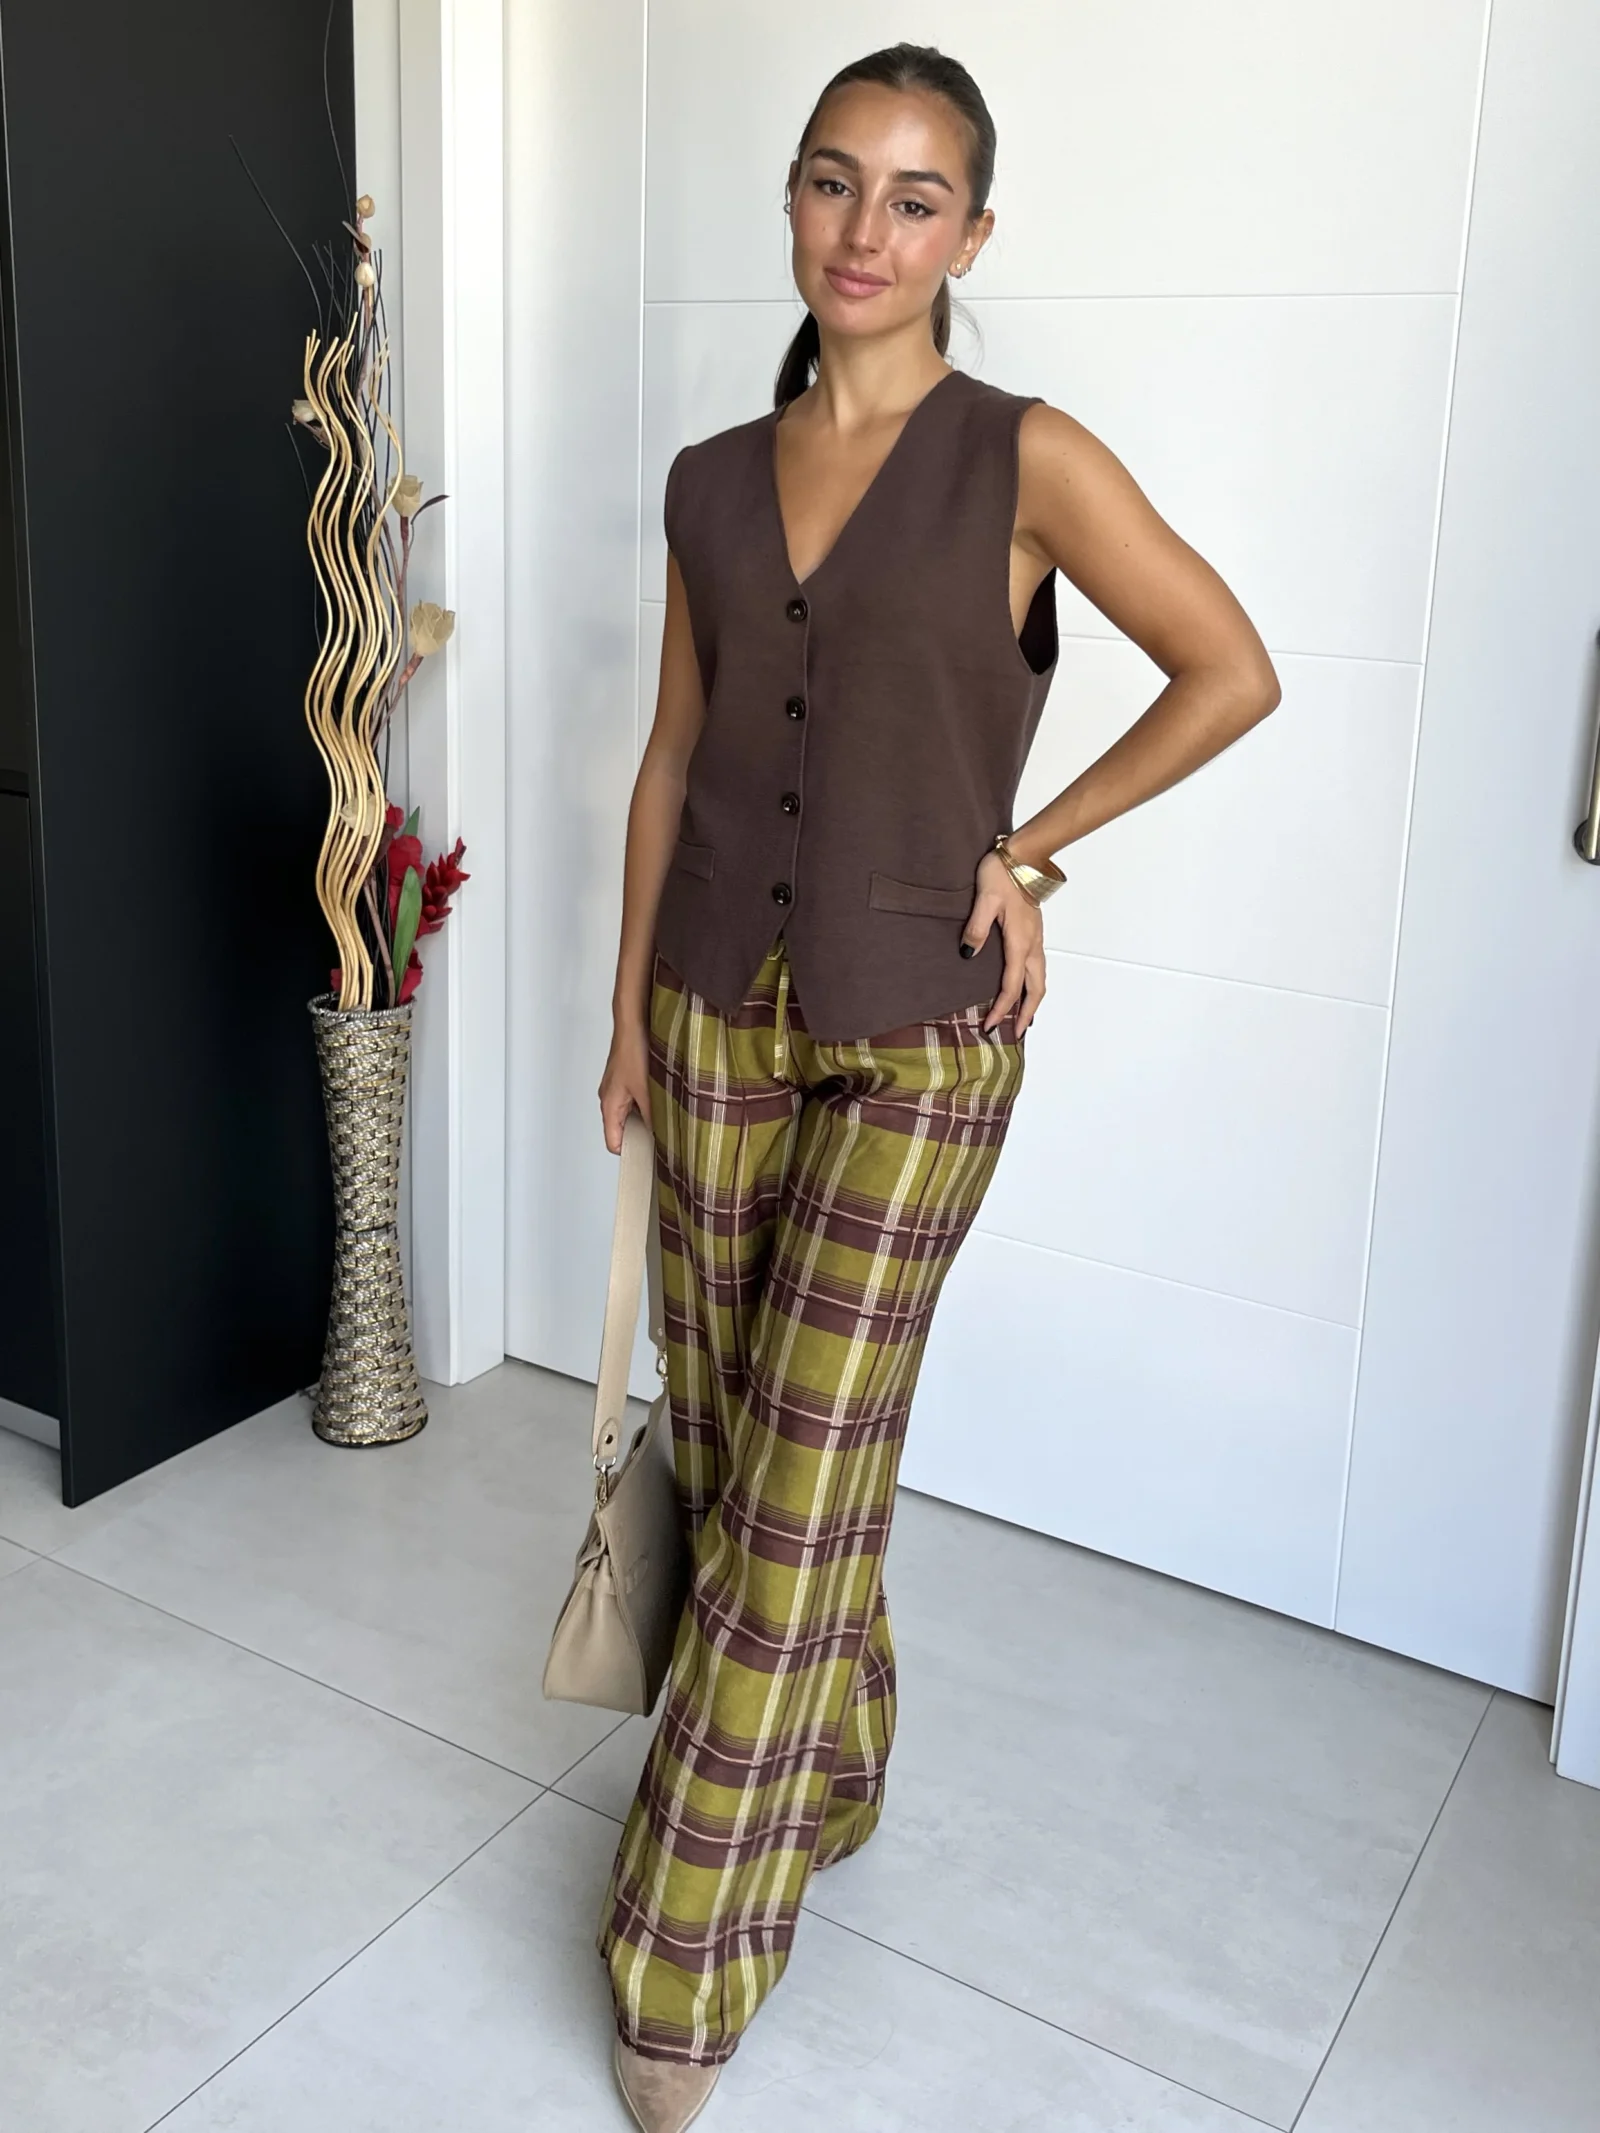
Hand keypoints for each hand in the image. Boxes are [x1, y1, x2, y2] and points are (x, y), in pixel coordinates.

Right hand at [598, 1016, 651, 1152]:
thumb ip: (652, 1115)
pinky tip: (662, 1099)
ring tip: (664, 1118)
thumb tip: (660, 1135)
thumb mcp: (646, 1090)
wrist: (633, 1023)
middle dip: (641, 1135)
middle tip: (662, 1139)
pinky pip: (635, 1100)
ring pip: (630, 1114)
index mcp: (609, 1105)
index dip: (630, 1153)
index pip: (613, 1142)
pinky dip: (647, 1103)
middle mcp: (610, 1099)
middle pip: (622, 1129)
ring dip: (646, 1117)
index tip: (648, 1157)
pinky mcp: (626, 1079)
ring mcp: (618, 1088)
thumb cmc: (632, 1051)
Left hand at [962, 849, 1047, 1036]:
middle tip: (1016, 1033)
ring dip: (1033, 1000)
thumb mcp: (984, 900)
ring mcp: (1036, 939)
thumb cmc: (1002, 874)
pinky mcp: (1035, 932)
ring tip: (1022, 1017)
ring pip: (1040, 978)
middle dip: (1027, 1013)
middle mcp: (1033, 944)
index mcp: (1020, 942)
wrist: (1023, 856)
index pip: (1012, 986)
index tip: (990, 1025)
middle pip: (1036, 988)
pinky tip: (1024, 986)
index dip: (1001, 1009)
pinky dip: (1033, 984)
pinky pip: (1038, 966)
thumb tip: (968, 955)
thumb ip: (976, 929)